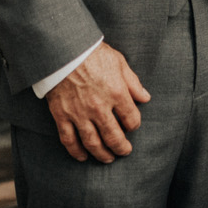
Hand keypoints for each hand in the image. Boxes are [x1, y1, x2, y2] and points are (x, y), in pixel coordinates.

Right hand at [45, 42, 150, 161]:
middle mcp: (99, 107)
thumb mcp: (118, 61)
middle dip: (121, 148)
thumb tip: (145, 97)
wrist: (62, 48)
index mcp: (117, 93)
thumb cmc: (92, 52)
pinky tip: (82, 156)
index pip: (132, 119)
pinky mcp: (62, 115)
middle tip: (124, 151)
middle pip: (114, 137)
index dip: (134, 125)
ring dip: (102, 155)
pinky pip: (69, 140)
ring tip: (108, 159)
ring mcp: (79, 113)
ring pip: (93, 143)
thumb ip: (133, 82)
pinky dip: (76, 152)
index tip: (131, 126)